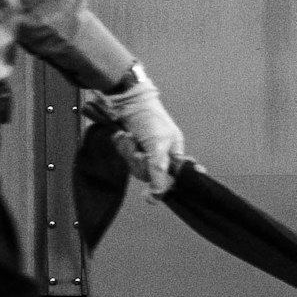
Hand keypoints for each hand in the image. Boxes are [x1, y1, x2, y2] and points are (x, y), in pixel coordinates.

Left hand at [93, 67, 187, 197]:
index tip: (155, 193)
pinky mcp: (130, 146)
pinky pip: (125, 156)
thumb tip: (157, 197)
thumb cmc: (148, 117)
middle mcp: (160, 152)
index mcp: (174, 151)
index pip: (173, 176)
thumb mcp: (157, 145)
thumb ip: (158, 171)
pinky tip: (123, 135)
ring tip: (129, 137)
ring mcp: (144, 150)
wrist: (125, 99)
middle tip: (139, 151)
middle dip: (140, 162)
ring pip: (136, 166)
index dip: (165, 183)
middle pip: (151, 174)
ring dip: (129, 151)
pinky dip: (122, 146)